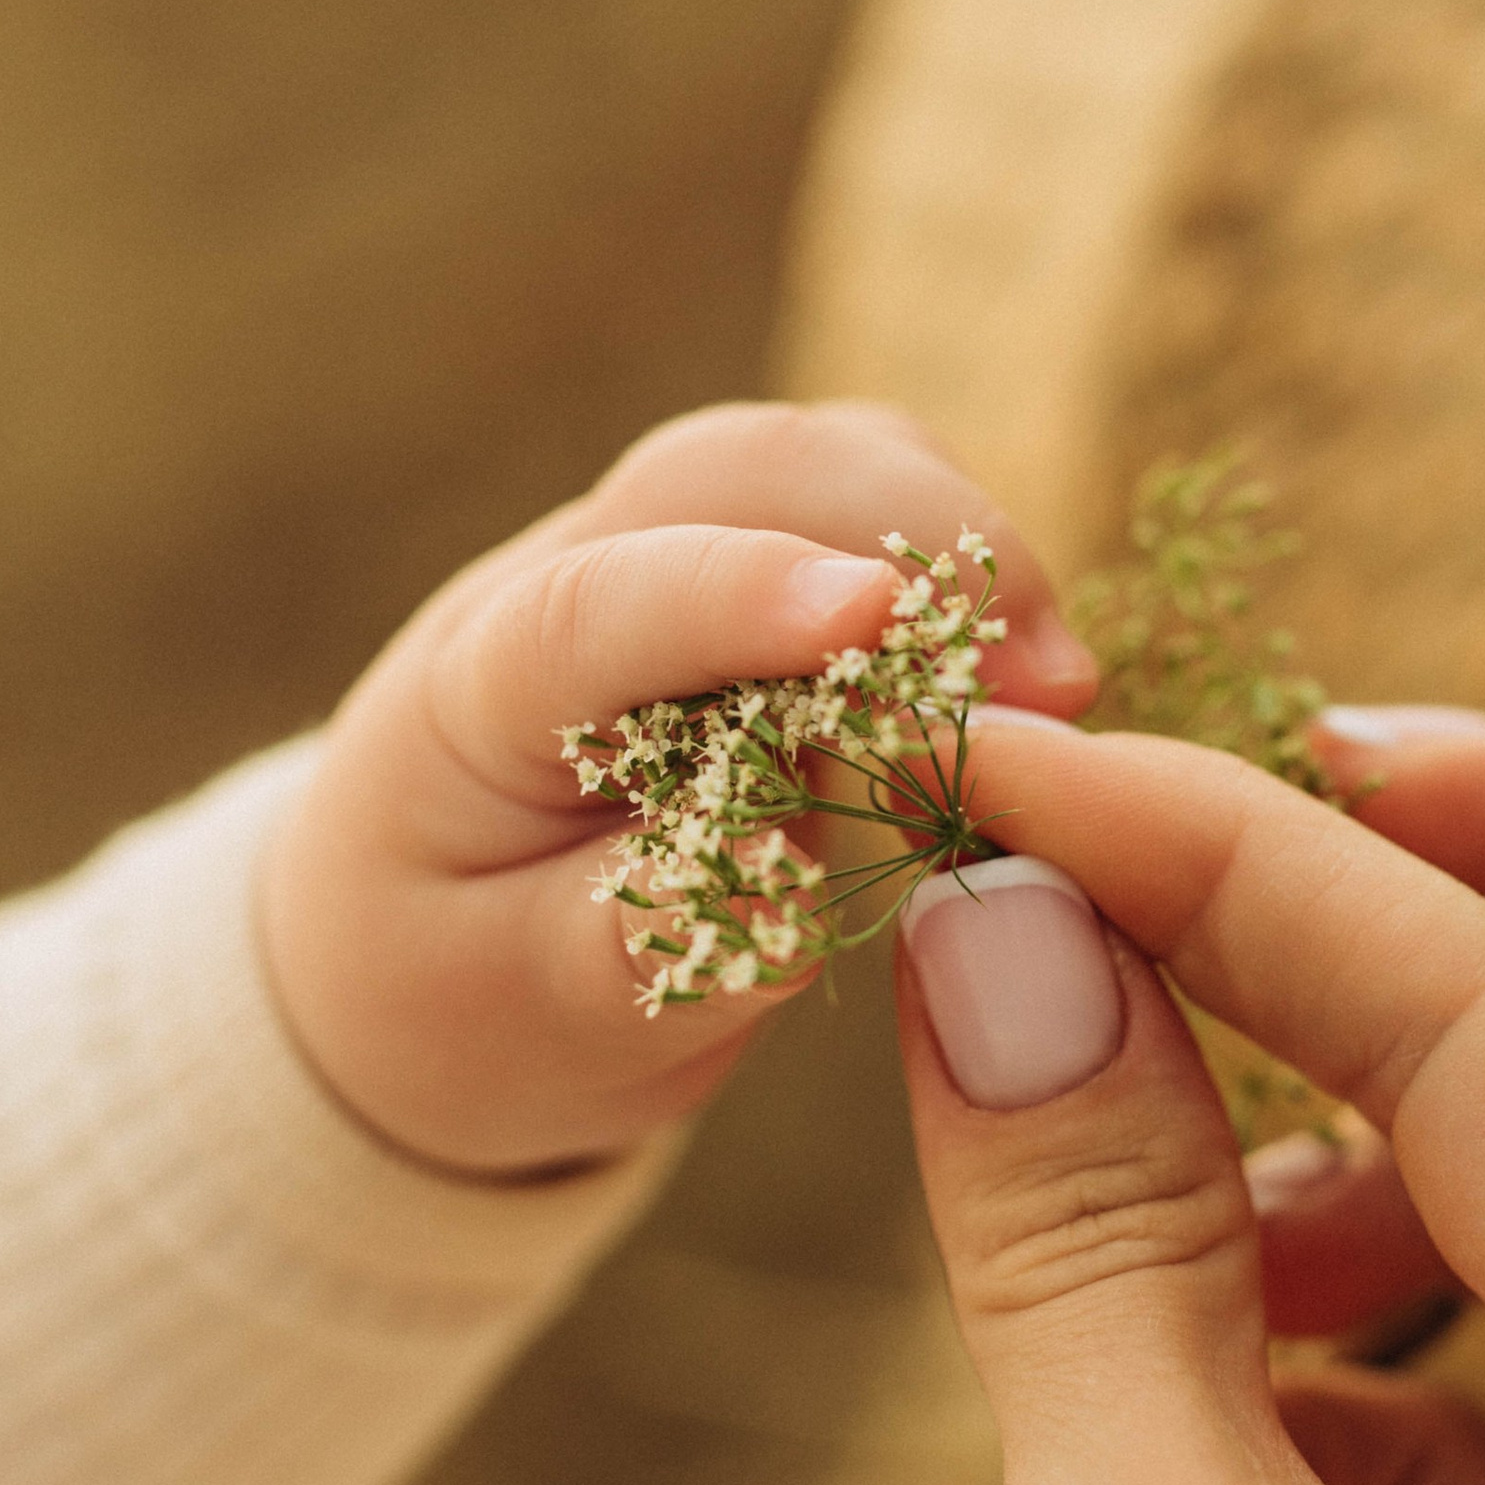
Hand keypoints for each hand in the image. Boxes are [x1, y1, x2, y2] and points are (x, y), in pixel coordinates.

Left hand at [257, 400, 1096, 1174]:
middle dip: (908, 536)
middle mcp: (566, 584)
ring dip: (955, 544)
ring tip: (1058, 691)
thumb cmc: (465, 994)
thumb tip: (783, 885)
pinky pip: (872, 512)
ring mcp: (662, 558)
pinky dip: (963, 570)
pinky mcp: (751, 576)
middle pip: (734, 473)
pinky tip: (1031, 683)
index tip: (871, 611)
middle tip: (1052, 689)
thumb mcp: (520, 1019)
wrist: (425, 958)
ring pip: (818, 465)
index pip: (597, 604)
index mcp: (475, 696)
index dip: (735, 590)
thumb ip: (632, 948)